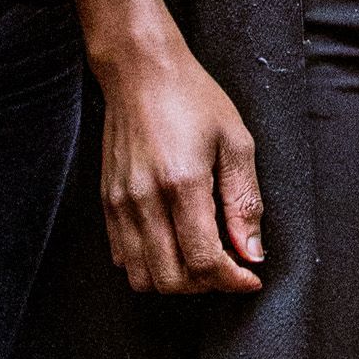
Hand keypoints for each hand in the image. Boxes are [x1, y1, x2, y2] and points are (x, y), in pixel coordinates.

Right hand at [66, 0, 264, 293]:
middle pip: (172, 279)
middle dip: (206, 286)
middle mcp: (145, 200)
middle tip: (228, 268)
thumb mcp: (236, 141)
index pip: (204, 261)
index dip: (232, 280)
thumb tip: (252, 252)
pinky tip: (172, 245)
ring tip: (200, 260)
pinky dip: (149, 266)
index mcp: (182, 183)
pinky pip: (122, 257)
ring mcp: (120, 203)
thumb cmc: (193, 98)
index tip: (250, 278)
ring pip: (142, 277)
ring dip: (176, 281)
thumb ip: (244, 201)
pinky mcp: (107, 202)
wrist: (141, 72)